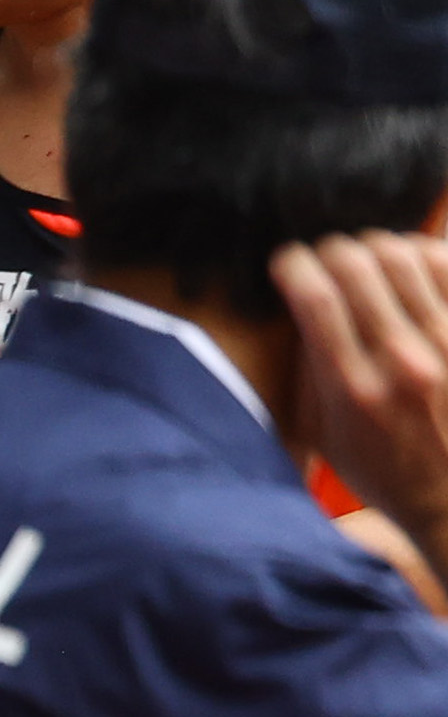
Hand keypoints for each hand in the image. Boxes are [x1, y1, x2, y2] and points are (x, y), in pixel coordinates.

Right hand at [277, 232, 447, 562]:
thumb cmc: (383, 471)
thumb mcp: (325, 437)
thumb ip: (312, 375)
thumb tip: (303, 313)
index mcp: (353, 391)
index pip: (317, 300)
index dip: (294, 266)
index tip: (286, 261)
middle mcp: (403, 362)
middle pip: (359, 267)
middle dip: (332, 249)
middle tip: (324, 256)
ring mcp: (447, 344)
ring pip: (406, 256)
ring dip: (376, 245)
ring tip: (365, 255)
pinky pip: (446, 266)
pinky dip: (422, 252)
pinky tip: (409, 261)